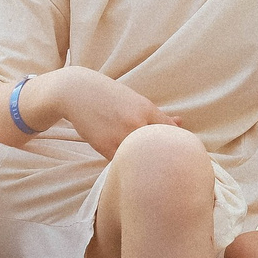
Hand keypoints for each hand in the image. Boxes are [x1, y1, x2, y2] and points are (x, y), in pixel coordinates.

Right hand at [40, 70, 177, 159]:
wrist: (77, 92)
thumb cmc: (109, 96)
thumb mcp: (134, 100)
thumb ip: (156, 114)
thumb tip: (180, 122)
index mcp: (147, 108)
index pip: (170, 132)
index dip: (174, 144)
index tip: (173, 150)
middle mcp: (136, 122)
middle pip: (158, 148)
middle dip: (160, 157)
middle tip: (162, 163)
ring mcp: (120, 135)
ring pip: (139, 158)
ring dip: (142, 162)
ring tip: (143, 165)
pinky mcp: (105, 146)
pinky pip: (121, 162)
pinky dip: (124, 164)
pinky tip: (126, 162)